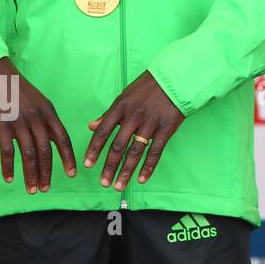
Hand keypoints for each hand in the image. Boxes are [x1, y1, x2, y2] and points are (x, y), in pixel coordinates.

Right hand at [0, 57, 76, 193]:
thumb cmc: (17, 91)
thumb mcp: (38, 102)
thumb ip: (44, 121)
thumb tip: (50, 143)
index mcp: (49, 112)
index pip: (62, 138)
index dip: (68, 157)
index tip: (72, 173)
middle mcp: (37, 117)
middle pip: (46, 150)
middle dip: (48, 172)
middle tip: (46, 188)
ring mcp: (19, 121)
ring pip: (29, 154)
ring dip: (31, 174)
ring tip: (32, 189)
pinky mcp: (1, 125)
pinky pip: (7, 151)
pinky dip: (9, 167)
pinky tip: (10, 178)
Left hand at [85, 71, 184, 190]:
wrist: (176, 78)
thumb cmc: (148, 87)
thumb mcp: (125, 96)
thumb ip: (109, 113)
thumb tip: (91, 126)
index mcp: (120, 106)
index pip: (102, 132)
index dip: (94, 150)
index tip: (88, 165)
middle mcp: (134, 116)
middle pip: (118, 146)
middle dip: (109, 166)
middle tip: (103, 183)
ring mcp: (151, 123)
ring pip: (135, 151)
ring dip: (126, 171)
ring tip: (119, 185)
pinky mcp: (166, 128)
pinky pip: (155, 151)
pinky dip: (148, 167)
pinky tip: (142, 179)